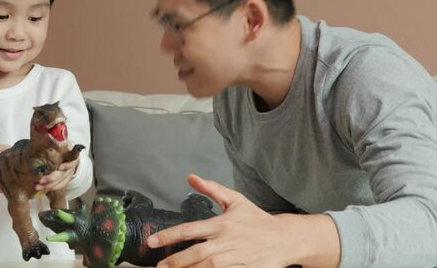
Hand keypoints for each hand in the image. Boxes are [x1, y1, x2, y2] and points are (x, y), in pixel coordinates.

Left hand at [35, 141, 80, 191]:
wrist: (53, 150)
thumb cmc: (50, 145)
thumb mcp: (50, 141)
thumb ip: (48, 137)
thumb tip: (43, 129)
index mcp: (69, 150)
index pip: (73, 158)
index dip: (68, 164)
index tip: (60, 167)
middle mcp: (71, 160)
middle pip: (65, 172)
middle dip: (52, 177)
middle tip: (40, 180)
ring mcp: (70, 170)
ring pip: (63, 180)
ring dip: (50, 185)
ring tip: (38, 186)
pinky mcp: (66, 177)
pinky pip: (62, 185)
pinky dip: (52, 188)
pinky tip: (43, 189)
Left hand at [147, 174, 339, 267]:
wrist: (284, 239)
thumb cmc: (257, 220)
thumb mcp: (235, 200)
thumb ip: (212, 189)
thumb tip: (191, 177)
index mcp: (222, 224)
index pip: (190, 229)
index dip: (169, 236)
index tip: (152, 242)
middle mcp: (226, 242)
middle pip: (195, 254)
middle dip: (175, 261)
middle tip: (158, 265)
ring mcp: (234, 258)